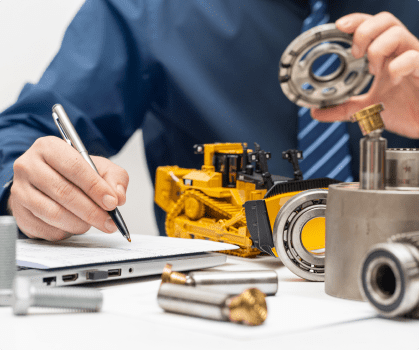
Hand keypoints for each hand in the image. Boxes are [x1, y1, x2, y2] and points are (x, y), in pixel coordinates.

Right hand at [7, 136, 128, 240]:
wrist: (48, 180)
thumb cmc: (74, 172)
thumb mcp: (100, 167)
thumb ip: (115, 178)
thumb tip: (118, 197)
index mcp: (49, 147)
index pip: (74, 167)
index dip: (95, 187)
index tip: (112, 203)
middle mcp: (29, 166)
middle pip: (64, 192)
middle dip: (91, 211)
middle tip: (108, 222)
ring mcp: (20, 191)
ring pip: (54, 213)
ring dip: (79, 223)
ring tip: (92, 223)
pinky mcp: (19, 213)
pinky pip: (45, 229)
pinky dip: (66, 232)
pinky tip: (75, 225)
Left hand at [311, 12, 418, 137]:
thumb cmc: (406, 110)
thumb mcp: (367, 109)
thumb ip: (343, 109)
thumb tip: (317, 112)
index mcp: (387, 56)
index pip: (372, 26)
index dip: (356, 21)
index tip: (339, 27)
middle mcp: (401, 52)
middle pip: (385, 20)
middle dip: (364, 31)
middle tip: (355, 52)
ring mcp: (415, 59)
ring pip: (397, 33)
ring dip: (377, 49)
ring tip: (373, 70)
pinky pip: (414, 58)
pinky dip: (398, 66)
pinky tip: (391, 79)